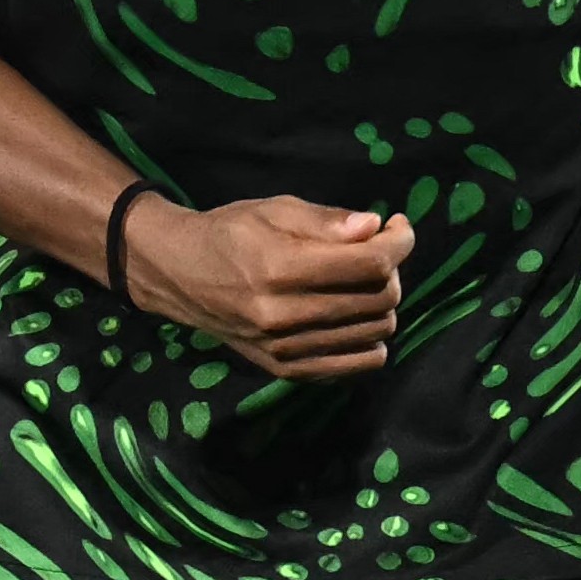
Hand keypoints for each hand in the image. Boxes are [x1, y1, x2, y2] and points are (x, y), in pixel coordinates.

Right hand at [123, 195, 412, 381]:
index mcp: (281, 268)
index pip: (371, 263)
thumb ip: (327, 221)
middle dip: (392, 268)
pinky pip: (357, 365)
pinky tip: (356, 316)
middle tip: (375, 250)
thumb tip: (375, 227)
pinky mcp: (287, 370)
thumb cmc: (231, 232)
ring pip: (376, 331)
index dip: (400, 242)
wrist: (180, 275)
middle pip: (379, 298)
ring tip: (361, 281)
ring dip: (382, 303)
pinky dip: (370, 340)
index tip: (398, 226)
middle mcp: (284, 315)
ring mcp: (286, 349)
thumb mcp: (275, 210)